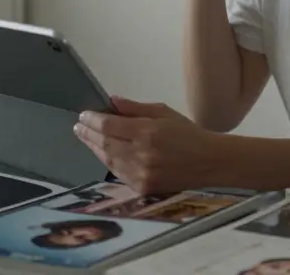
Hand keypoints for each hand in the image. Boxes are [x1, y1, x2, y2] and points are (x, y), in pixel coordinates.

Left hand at [74, 96, 223, 194]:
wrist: (211, 163)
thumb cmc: (189, 134)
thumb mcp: (164, 113)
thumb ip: (135, 108)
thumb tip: (111, 101)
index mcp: (147, 132)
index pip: (109, 125)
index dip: (93, 119)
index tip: (83, 114)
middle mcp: (141, 154)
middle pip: (105, 142)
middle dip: (88, 133)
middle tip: (78, 126)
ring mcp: (141, 174)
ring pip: (108, 160)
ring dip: (94, 148)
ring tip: (86, 138)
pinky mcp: (143, 188)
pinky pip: (118, 174)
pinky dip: (108, 162)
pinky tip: (102, 153)